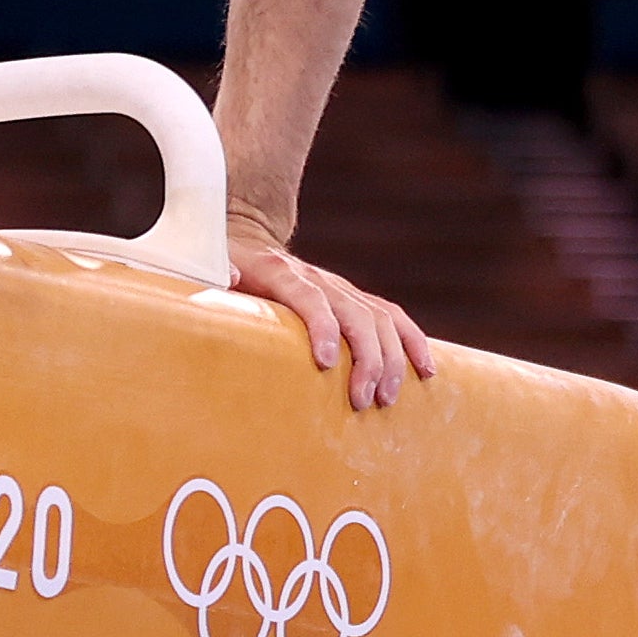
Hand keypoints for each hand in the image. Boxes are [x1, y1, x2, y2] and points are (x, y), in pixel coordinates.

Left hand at [228, 207, 436, 411]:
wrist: (249, 236)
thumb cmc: (227, 267)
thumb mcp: (212, 268)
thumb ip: (219, 275)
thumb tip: (231, 278)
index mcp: (282, 274)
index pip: (309, 298)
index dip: (321, 327)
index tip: (326, 363)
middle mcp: (319, 279)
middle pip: (355, 314)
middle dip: (366, 358)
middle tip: (363, 401)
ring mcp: (341, 287)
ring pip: (379, 318)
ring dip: (391, 359)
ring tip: (387, 398)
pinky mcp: (355, 298)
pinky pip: (393, 317)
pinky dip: (413, 342)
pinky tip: (425, 371)